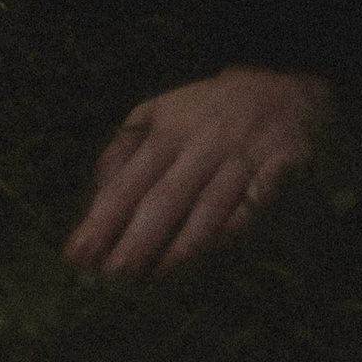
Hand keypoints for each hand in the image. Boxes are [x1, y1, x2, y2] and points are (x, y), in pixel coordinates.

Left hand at [65, 68, 328, 277]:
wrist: (284, 81)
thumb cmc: (206, 111)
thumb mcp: (156, 113)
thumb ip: (121, 152)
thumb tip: (95, 203)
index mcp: (170, 129)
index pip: (129, 182)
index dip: (102, 221)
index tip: (77, 257)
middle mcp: (206, 141)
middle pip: (166, 198)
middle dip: (137, 241)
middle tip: (112, 279)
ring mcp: (246, 154)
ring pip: (211, 206)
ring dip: (183, 245)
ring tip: (157, 277)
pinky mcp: (284, 163)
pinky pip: (257, 202)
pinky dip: (236, 228)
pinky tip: (218, 252)